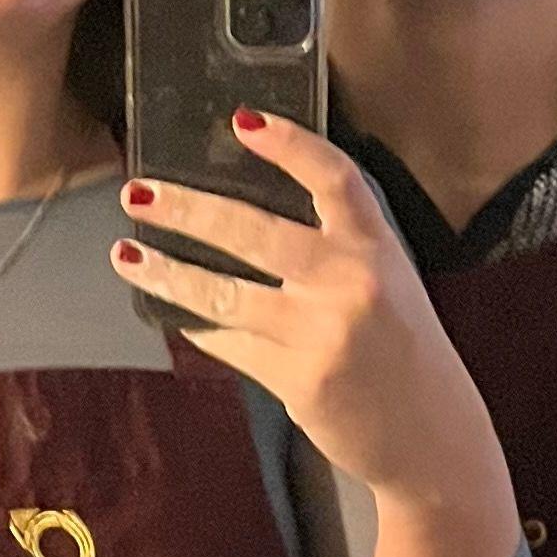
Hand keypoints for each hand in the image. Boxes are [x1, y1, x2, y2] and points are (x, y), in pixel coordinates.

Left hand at [112, 114, 522, 556]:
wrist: (429, 434)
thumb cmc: (401, 352)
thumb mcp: (387, 283)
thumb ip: (334, 250)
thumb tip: (243, 223)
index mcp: (377, 247)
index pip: (334, 178)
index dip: (289, 145)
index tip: (242, 122)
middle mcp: (352, 282)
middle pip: (255, 231)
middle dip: (188, 209)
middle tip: (140, 193)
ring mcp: (323, 332)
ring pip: (225, 293)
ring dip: (168, 273)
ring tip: (127, 256)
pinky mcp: (300, 379)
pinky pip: (233, 344)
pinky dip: (201, 329)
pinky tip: (176, 315)